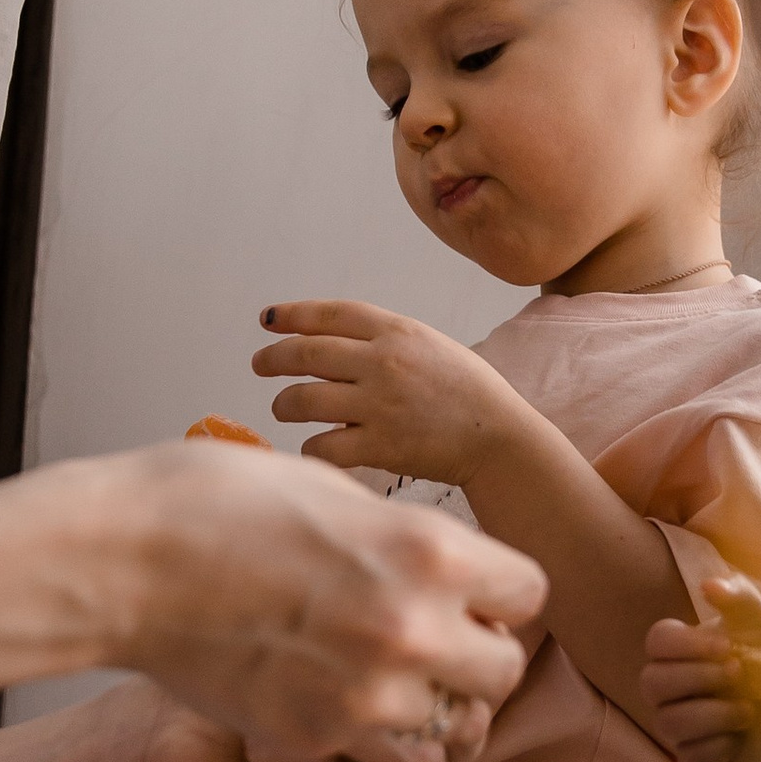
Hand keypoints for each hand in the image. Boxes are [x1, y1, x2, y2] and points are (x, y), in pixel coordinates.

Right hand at [109, 436, 540, 761]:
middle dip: (474, 665)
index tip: (471, 602)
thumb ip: (396, 532)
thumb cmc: (211, 505)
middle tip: (434, 657)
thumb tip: (429, 556)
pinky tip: (352, 730)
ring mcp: (366, 693)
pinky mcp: (312, 739)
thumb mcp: (330, 490)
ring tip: (396, 705)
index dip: (500, 599)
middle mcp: (414, 626)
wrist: (122, 558)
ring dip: (433, 727)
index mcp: (430, 549)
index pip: (529, 594)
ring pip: (454, 742)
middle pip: (503, 674)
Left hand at [252, 299, 510, 485]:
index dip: (292, 314)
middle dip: (273, 358)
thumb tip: (329, 340)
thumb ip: (384, 340)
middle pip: (306, 353)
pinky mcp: (381, 446)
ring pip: (303, 399)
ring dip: (284, 404)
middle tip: (259, 363)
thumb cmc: (468, 394)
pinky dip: (311, 447)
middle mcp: (383, 362)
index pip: (329, 314)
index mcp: (398, 332)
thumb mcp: (430, 346)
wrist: (500, 439)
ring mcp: (380, 404)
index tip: (267, 319)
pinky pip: (323, 445)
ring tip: (283, 408)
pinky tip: (313, 446)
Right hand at [643, 574, 760, 761]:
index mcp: (678, 652)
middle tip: (738, 672)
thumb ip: (738, 598)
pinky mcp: (697, 758)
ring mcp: (680, 726)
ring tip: (749, 708)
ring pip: (670, 723)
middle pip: (653, 683)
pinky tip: (742, 733)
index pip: (656, 643)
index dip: (685, 645)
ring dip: (713, 713)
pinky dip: (720, 744)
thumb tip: (709, 584)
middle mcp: (670, 690)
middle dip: (698, 678)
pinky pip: (691, 755)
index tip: (725, 646)